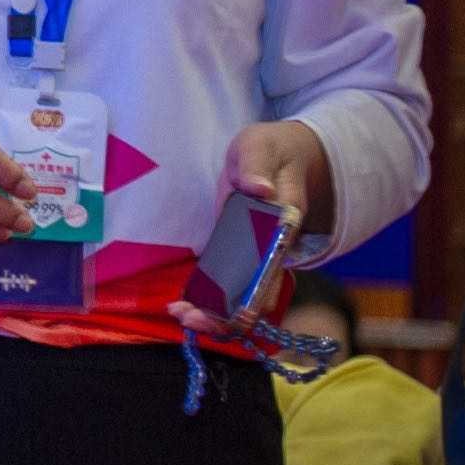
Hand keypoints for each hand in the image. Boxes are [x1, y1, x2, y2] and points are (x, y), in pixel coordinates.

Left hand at [180, 119, 340, 339]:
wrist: (281, 156)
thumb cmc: (270, 151)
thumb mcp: (260, 147)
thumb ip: (256, 166)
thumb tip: (260, 189)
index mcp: (284, 224)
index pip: (272, 266)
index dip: (251, 293)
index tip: (225, 305)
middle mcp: (274, 247)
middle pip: (258, 294)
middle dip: (226, 314)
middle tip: (187, 317)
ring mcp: (258, 253)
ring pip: (242, 296)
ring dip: (214, 312)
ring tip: (180, 314)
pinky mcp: (240, 251)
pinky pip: (228, 282)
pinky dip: (208, 298)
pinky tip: (182, 305)